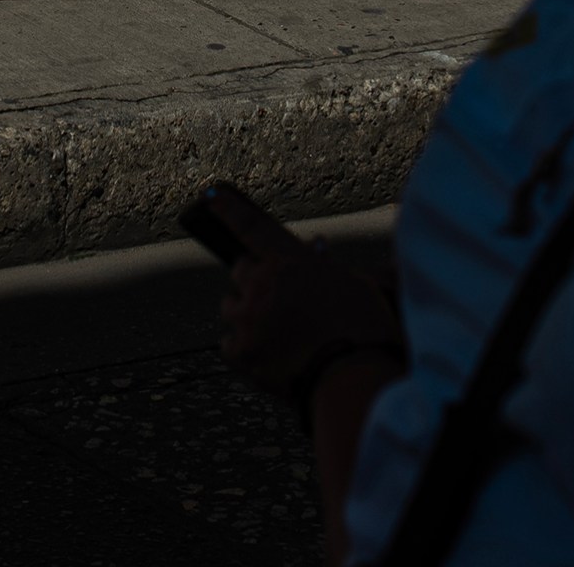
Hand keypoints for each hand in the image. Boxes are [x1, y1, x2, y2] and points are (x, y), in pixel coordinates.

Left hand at [212, 199, 401, 402]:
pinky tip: (265, 357)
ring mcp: (248, 318)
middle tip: (273, 298)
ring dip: (245, 314)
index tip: (209, 195)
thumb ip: (324, 264)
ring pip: (230, 307)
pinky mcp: (241, 352)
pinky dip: (242, 349)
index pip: (252, 226)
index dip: (229, 209)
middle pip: (240, 271)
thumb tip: (315, 246)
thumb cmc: (363, 328)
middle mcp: (263, 283)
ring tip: (273, 331)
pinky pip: (228, 344)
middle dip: (253, 280)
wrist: (353, 378)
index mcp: (290, 260)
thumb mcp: (352, 283)